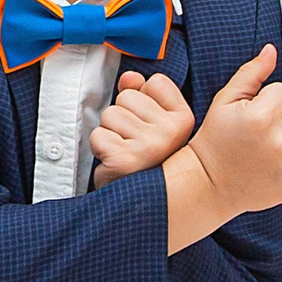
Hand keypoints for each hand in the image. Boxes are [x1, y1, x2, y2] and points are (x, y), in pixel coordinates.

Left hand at [91, 70, 195, 187]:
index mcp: (184, 120)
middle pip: (128, 96)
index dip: (144, 101)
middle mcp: (172, 132)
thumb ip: (142, 93)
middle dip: (122, 118)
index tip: (149, 126)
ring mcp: (150, 146)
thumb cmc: (146, 159)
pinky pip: (98, 135)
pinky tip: (114, 162)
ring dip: (109, 133)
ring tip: (124, 152)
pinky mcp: (125, 160)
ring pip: (110, 114)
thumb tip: (129, 77)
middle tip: (133, 143)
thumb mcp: (152, 122)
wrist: (140, 204)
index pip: (155, 82)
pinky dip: (99, 148)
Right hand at [175, 44, 281, 215]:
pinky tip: (267, 166)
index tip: (253, 115)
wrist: (208, 185)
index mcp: (261, 117)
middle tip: (254, 135)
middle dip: (278, 120)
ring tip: (259, 151)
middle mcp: (279, 141)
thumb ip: (251, 73)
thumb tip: (271, 51)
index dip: (269, 100)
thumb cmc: (213, 142)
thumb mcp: (224, 102)